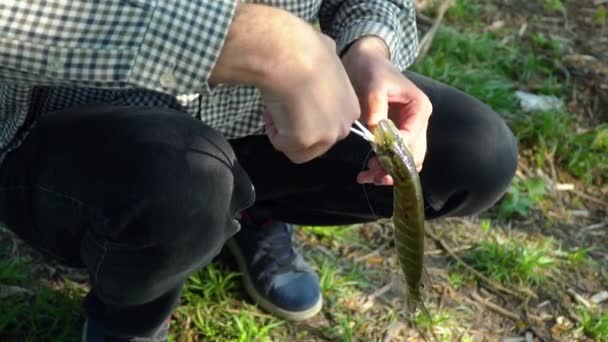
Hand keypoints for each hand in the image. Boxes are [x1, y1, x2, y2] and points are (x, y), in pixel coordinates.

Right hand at [260, 30, 359, 163]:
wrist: (290, 55)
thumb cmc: (305, 49)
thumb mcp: (328, 55)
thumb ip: (328, 65)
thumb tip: (325, 49)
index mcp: (351, 110)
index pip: (328, 126)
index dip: (308, 115)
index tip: (296, 98)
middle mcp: (343, 127)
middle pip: (316, 142)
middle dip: (296, 128)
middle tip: (284, 105)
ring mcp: (324, 137)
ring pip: (298, 149)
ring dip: (284, 131)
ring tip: (277, 107)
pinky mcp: (304, 142)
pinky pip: (281, 144)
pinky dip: (272, 130)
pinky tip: (272, 109)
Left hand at [342, 36, 431, 184]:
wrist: (365, 62)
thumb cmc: (372, 70)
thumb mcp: (374, 86)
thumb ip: (377, 108)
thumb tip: (377, 133)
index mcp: (420, 108)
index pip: (411, 137)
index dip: (394, 151)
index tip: (375, 155)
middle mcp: (419, 122)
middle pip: (414, 155)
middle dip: (394, 168)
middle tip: (373, 175)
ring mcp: (410, 130)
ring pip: (406, 161)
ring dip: (389, 172)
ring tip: (367, 176)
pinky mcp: (397, 135)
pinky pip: (396, 157)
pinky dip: (384, 168)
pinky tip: (366, 173)